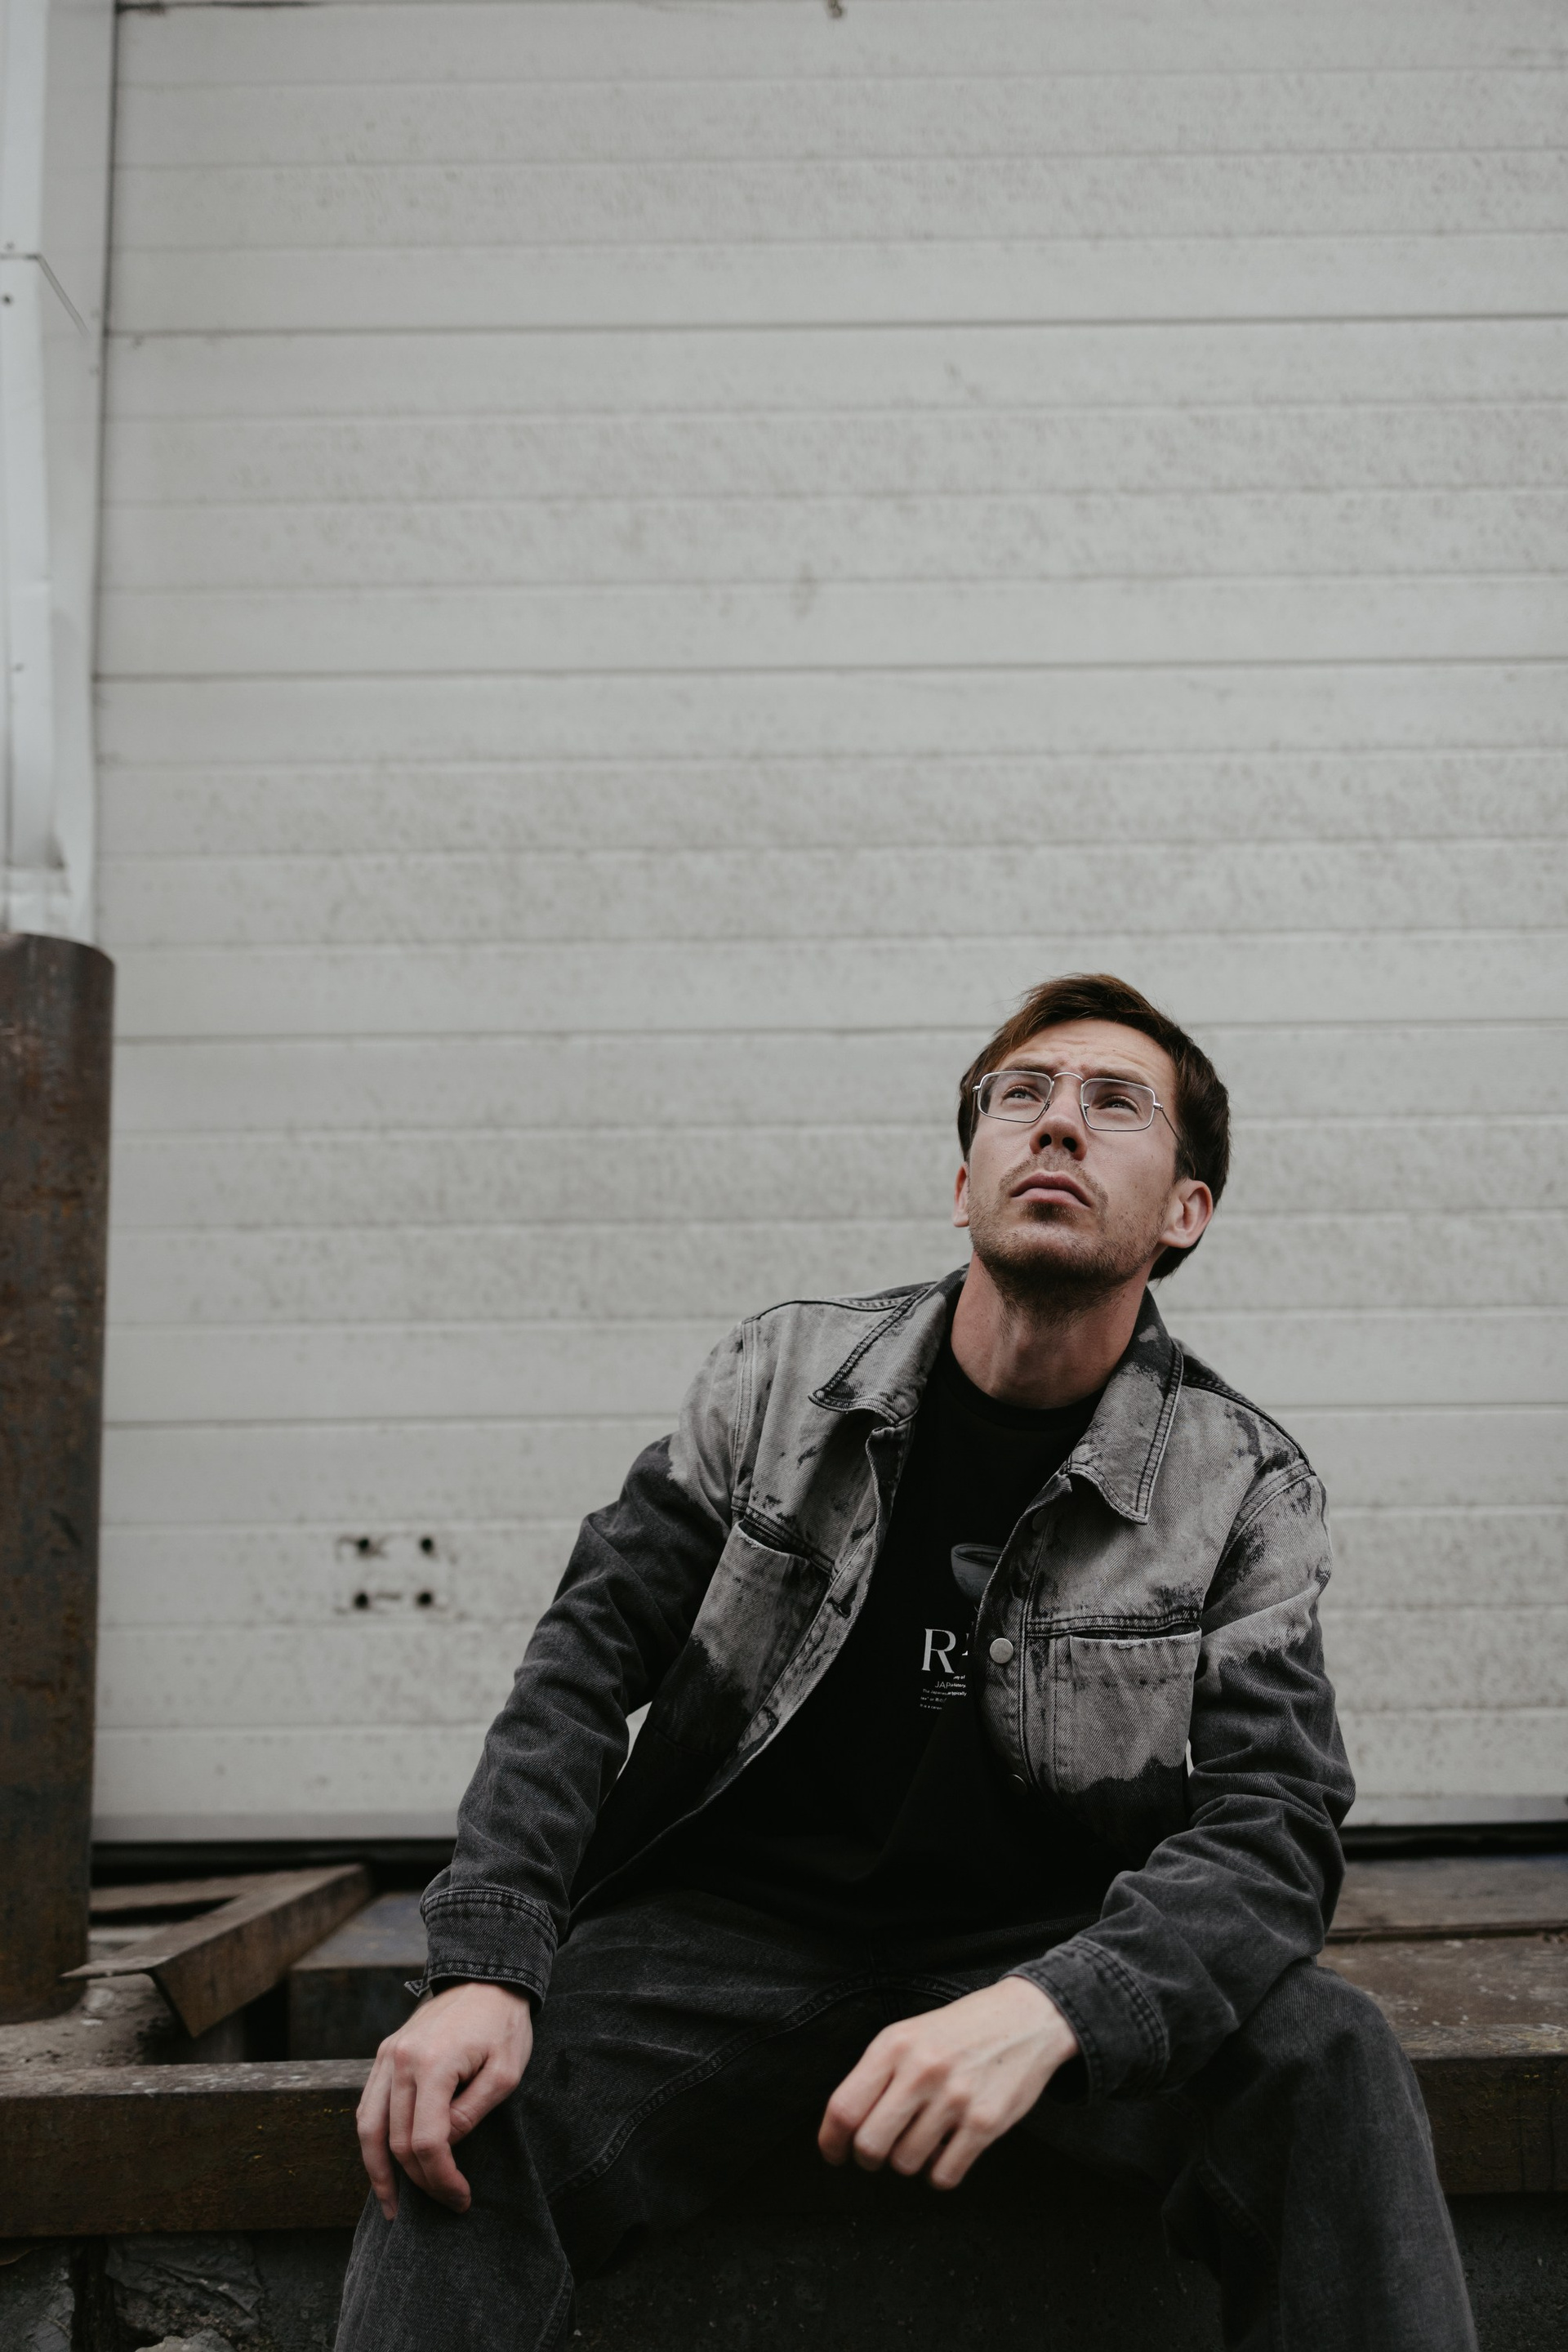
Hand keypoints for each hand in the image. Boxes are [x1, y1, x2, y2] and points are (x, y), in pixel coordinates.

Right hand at [356, 1980, 533, 2217]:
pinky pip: (368, 2106)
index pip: (427, 2141)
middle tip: (445, 2202)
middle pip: (397, 2141)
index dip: (441, 2178)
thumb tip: (444, 2148)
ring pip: (368, 2128)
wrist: (485, 1976)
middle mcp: (401, 2060)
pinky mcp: (384, 2054)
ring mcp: (387, 2056)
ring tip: (392, 2205)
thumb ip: (472, 2113)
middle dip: (419, 2181)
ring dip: (379, 2172)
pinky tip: (384, 2165)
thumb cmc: (503, 2024)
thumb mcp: (506, 2072)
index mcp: (433, 2063)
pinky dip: (373, 2141)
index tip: (460, 2198)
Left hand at [818, 1976, 1076, 2190]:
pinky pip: (944, 2175)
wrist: (1025, 2018)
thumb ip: (877, 2073)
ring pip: (906, 2163)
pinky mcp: (986, 2123)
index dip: (831, 2140)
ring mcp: (955, 2098)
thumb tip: (846, 2126)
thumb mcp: (908, 2034)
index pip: (844, 2107)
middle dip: (868, 2158)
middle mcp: (921, 2070)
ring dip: (908, 2162)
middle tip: (878, 2153)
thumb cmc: (959, 2031)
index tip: (834, 2153)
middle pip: (870, 2144)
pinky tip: (946, 2151)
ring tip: (922, 2140)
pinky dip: (939, 2174)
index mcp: (894, 2046)